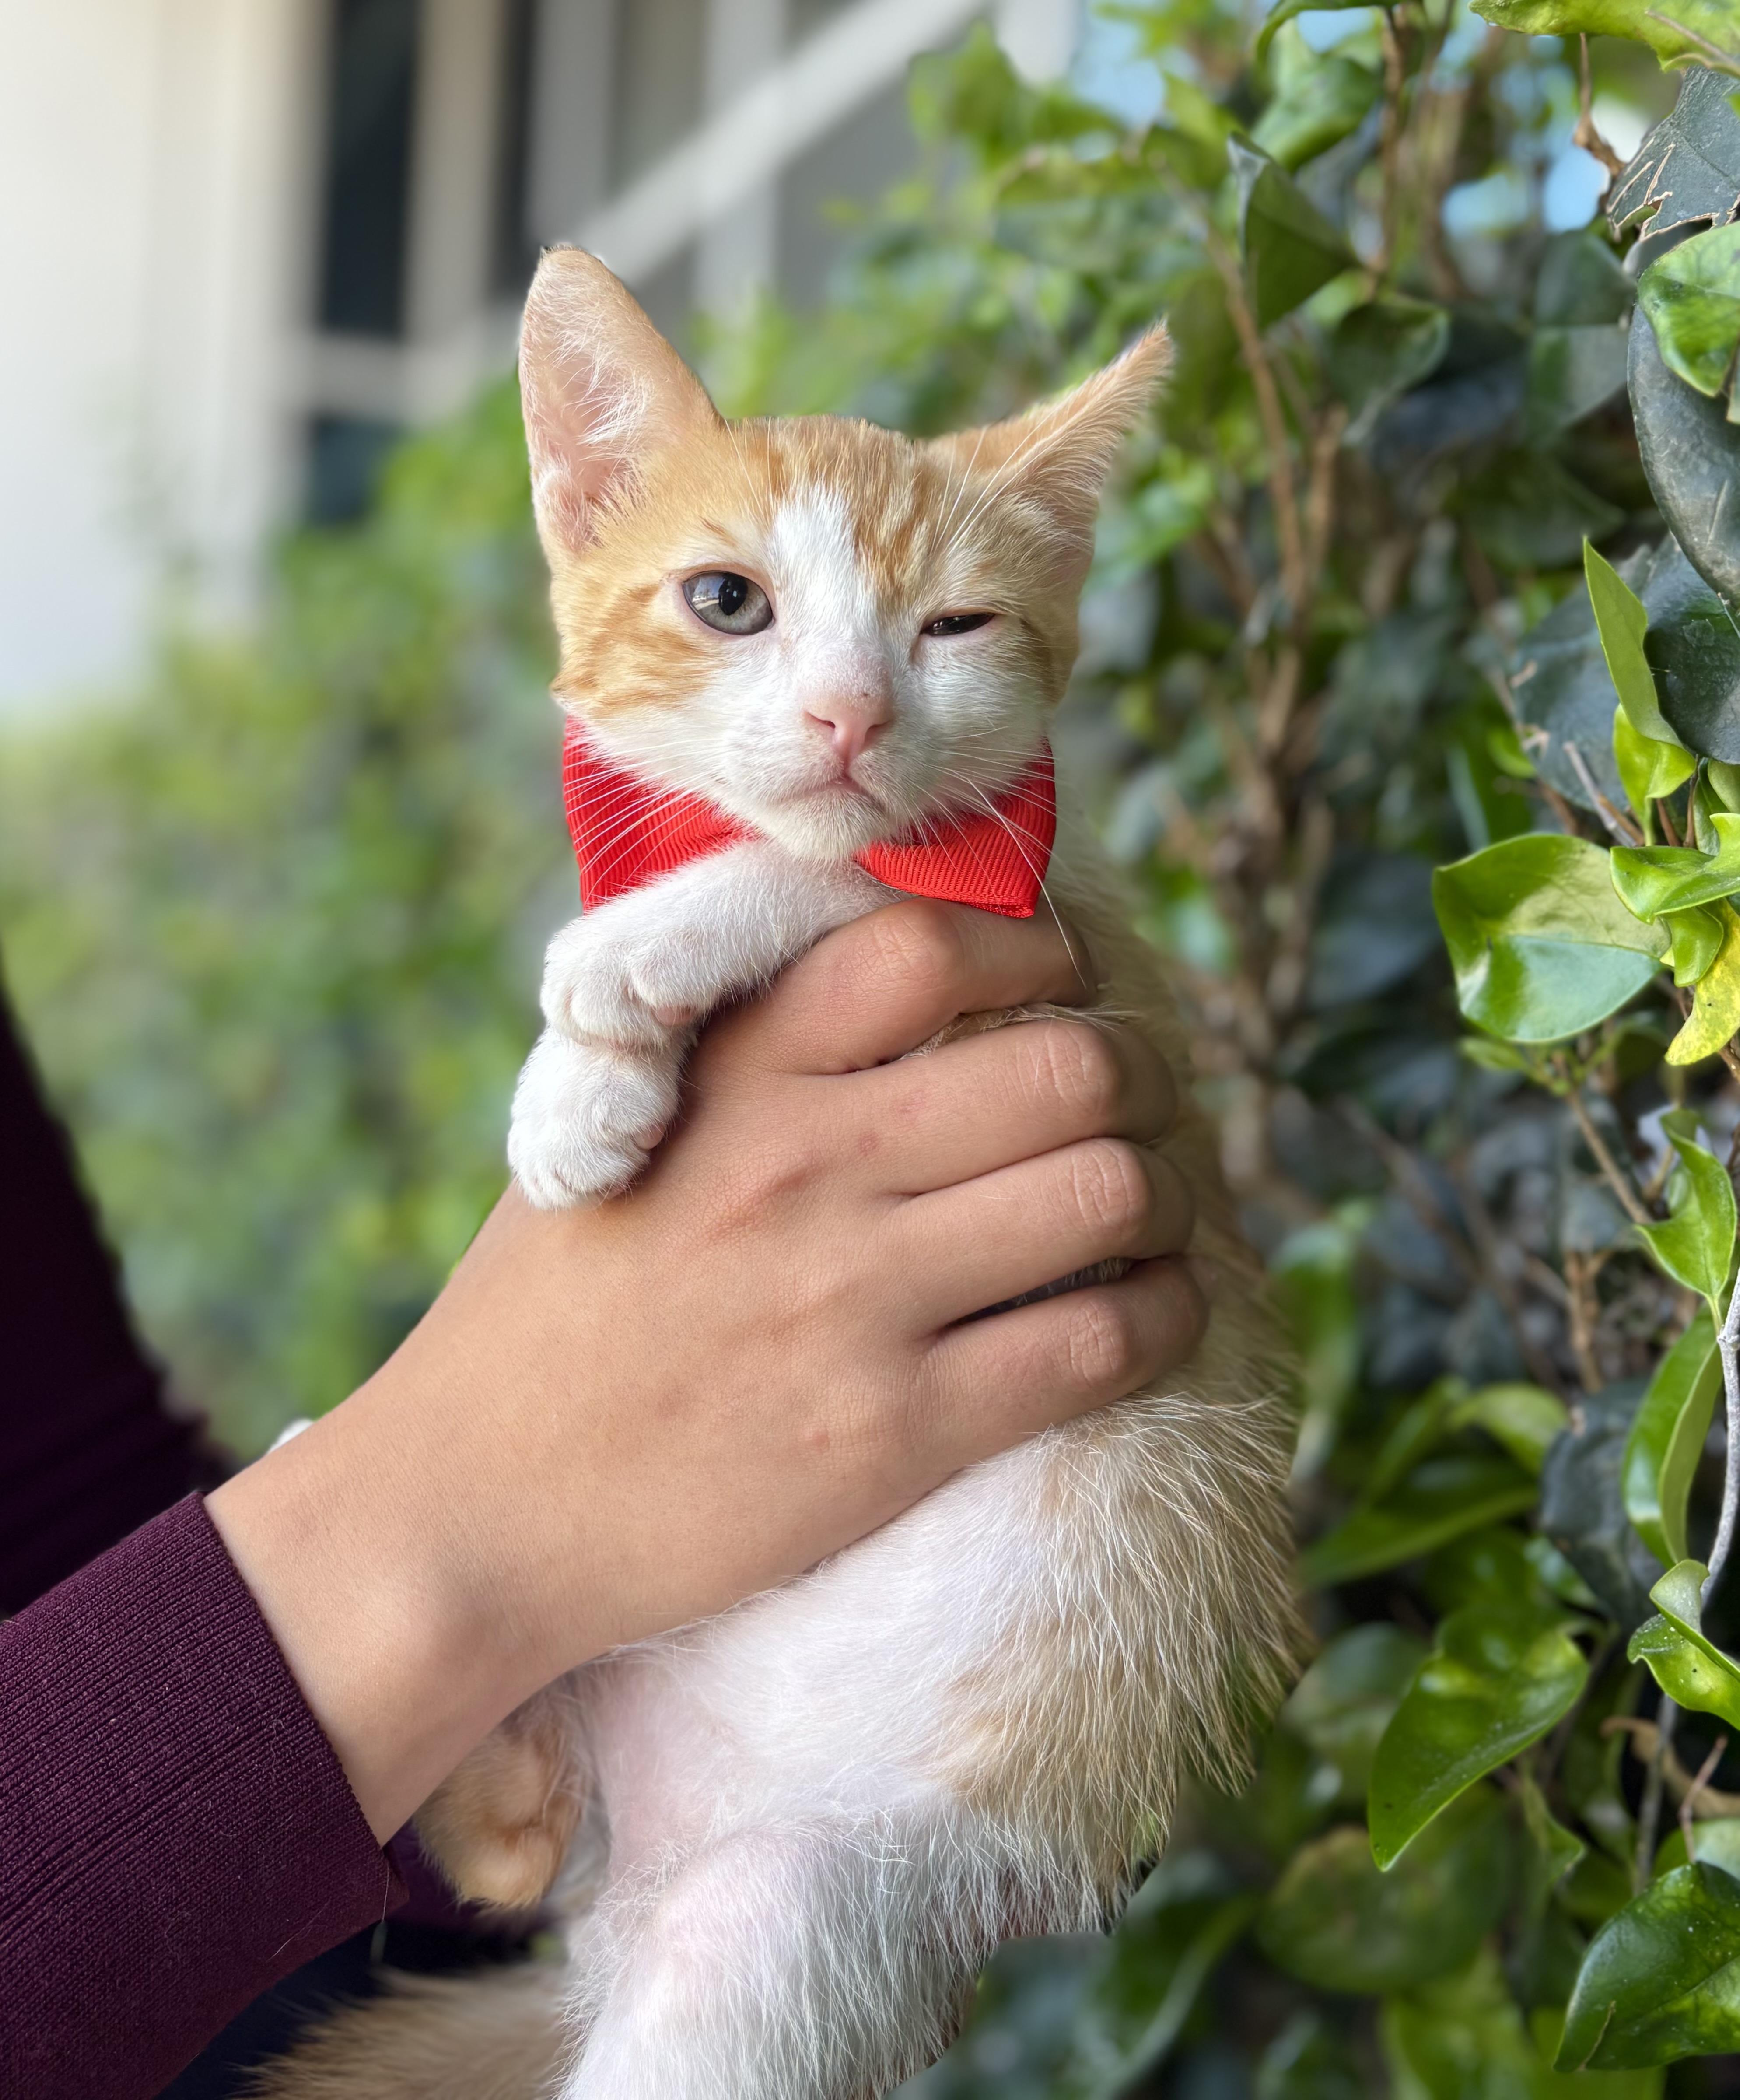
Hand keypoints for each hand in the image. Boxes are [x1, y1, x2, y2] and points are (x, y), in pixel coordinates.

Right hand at [207, 901, 1204, 1839]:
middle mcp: (803, 1168)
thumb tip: (912, 984)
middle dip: (1145, 1073)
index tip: (1073, 974)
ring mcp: (853, 1303)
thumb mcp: (619, 1136)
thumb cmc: (551, 1313)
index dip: (1042, 945)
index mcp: (732, 1077)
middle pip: (1067, 1064)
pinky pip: (1098, 1346)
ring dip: (1169, 1192)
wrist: (472, 1509)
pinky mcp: (893, 1435)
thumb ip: (748, 1055)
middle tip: (1145, 1100)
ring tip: (1156, 1205)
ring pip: (1109, 1194)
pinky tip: (1153, 1310)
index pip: (931, 945)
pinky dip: (1162, 1316)